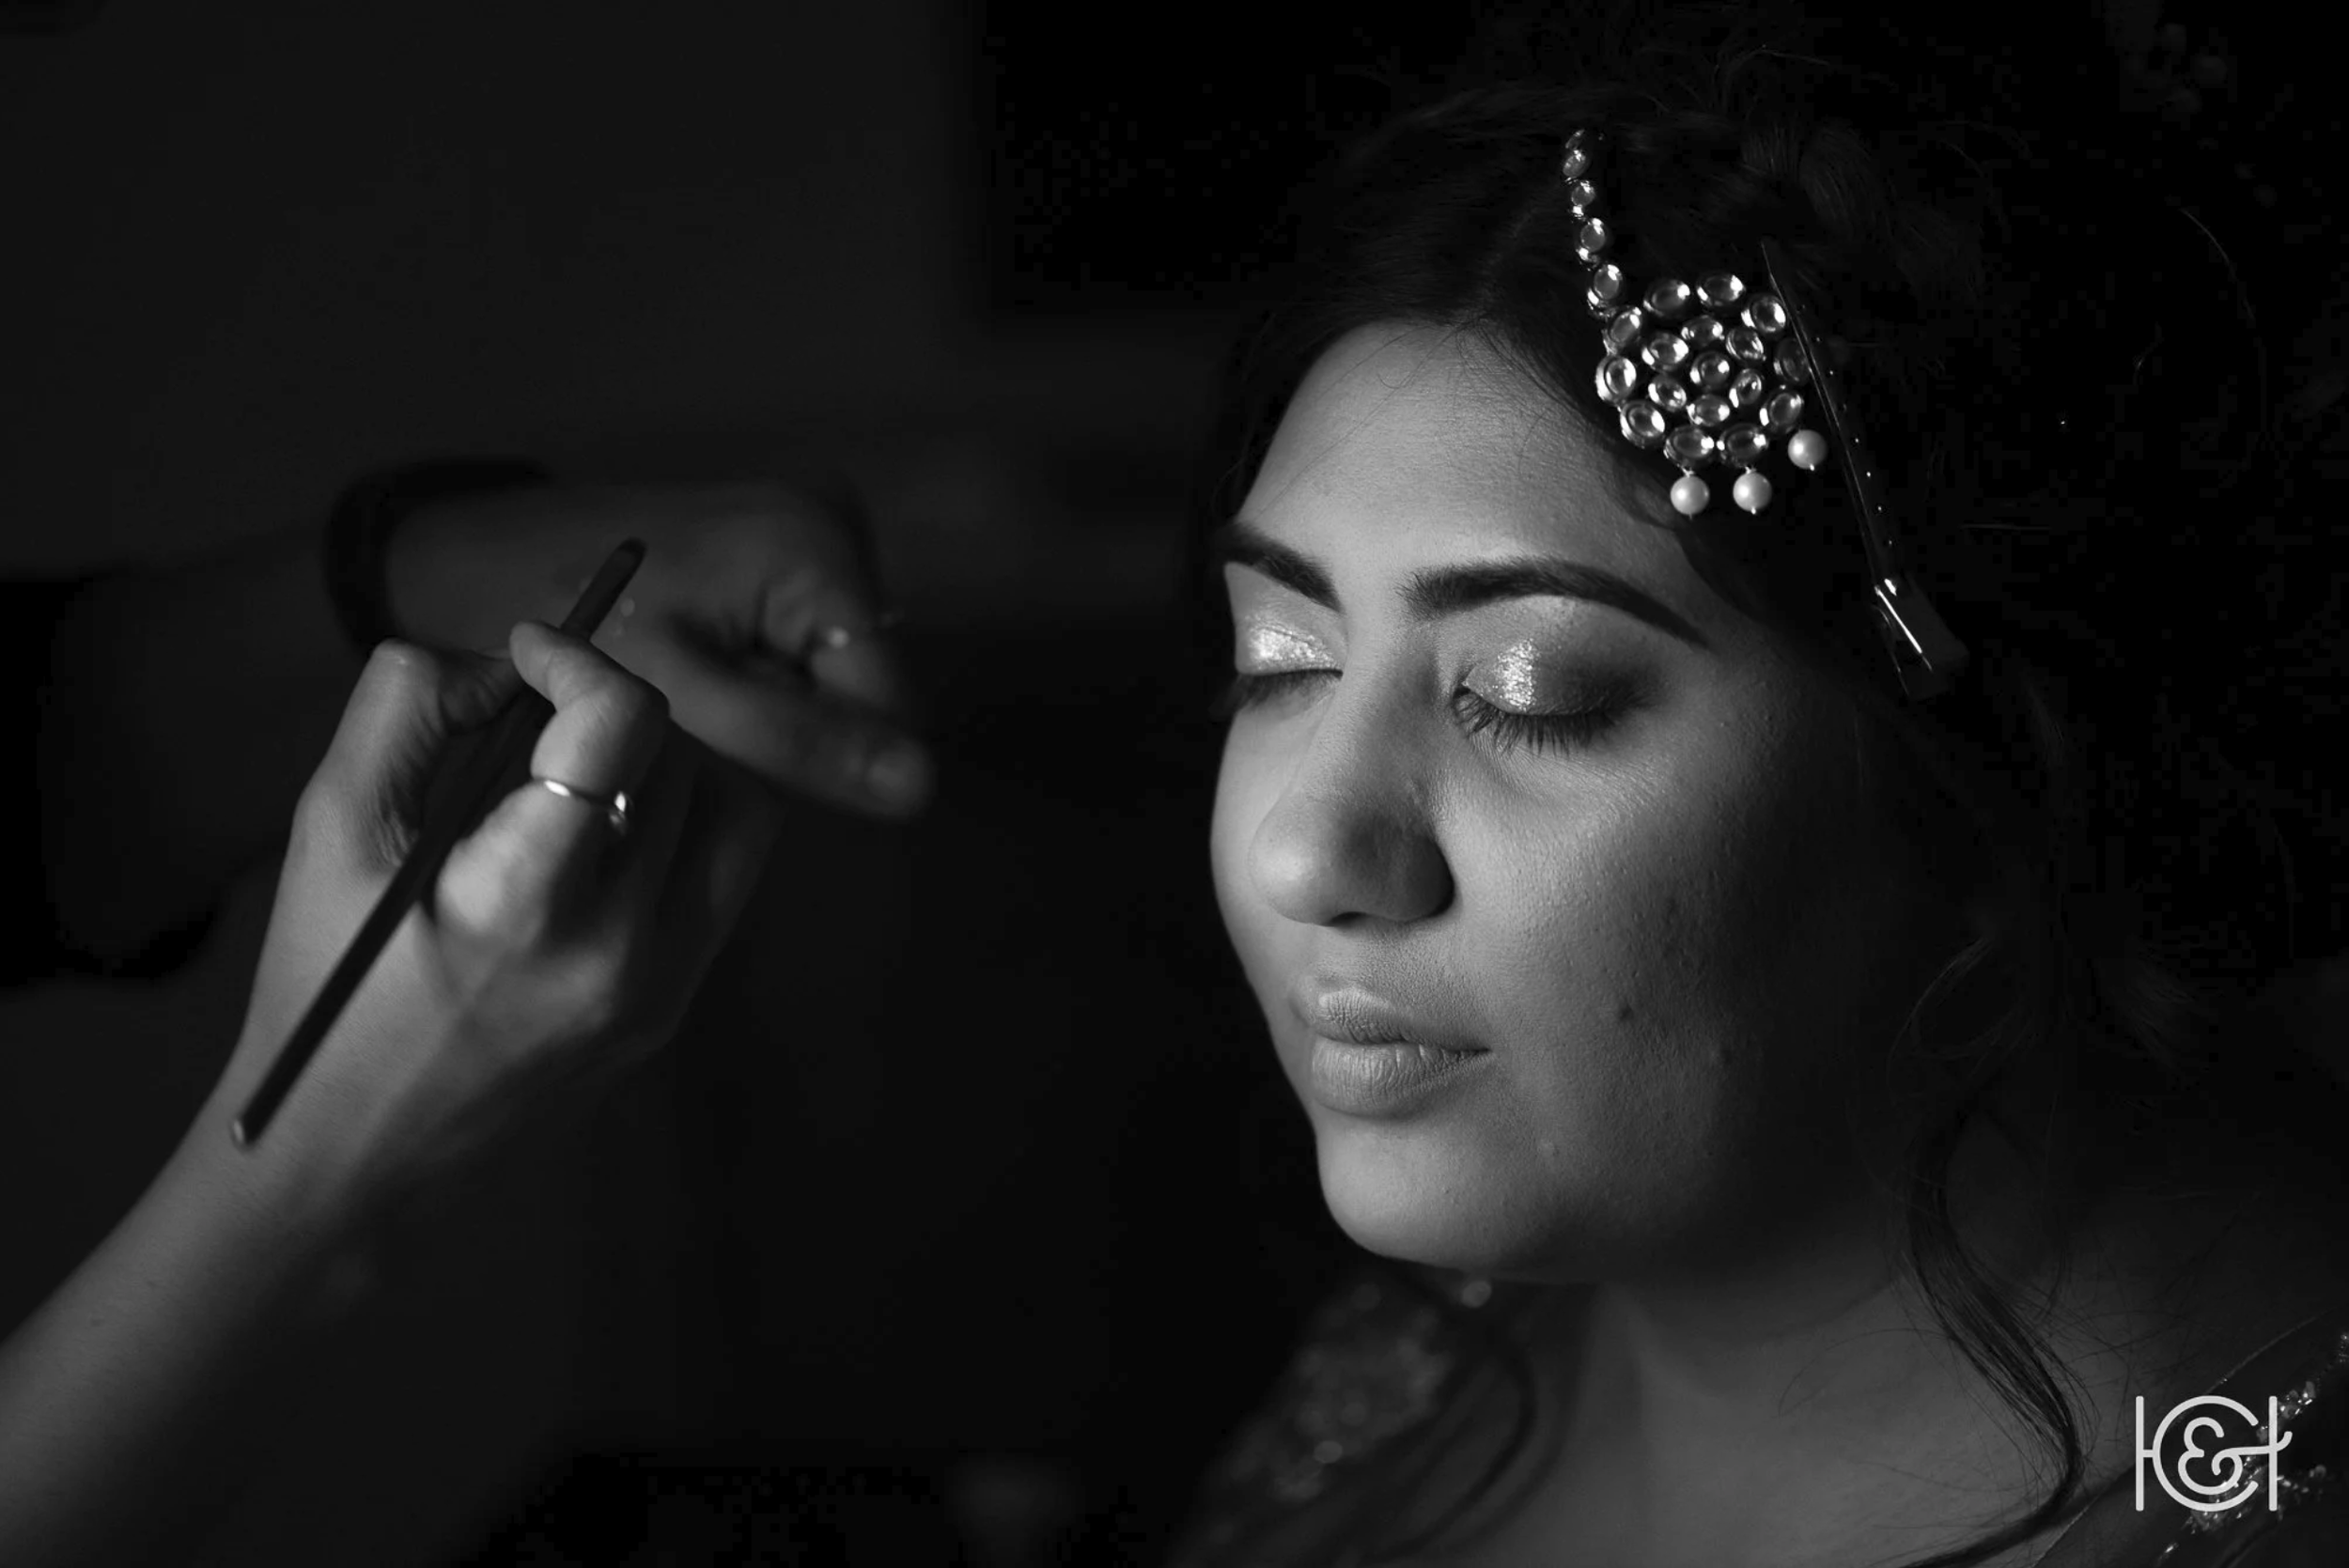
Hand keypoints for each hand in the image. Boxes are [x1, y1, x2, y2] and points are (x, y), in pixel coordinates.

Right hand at [208, 624, 777, 1223]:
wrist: (341, 1159)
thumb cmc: (325, 985)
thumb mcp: (331, 829)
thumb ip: (407, 708)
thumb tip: (499, 662)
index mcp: (526, 899)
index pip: (623, 724)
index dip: (579, 658)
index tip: (528, 651)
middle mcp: (619, 948)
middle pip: (681, 758)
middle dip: (614, 711)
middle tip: (540, 718)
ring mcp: (660, 989)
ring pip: (730, 814)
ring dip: (663, 767)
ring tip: (578, 775)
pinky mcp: (672, 1013)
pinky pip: (722, 880)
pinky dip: (679, 831)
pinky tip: (598, 840)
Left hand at [385, 477, 932, 819]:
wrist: (484, 553)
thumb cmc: (561, 610)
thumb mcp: (679, 694)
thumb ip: (799, 742)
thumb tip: (922, 792)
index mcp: (816, 553)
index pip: (887, 704)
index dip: (828, 762)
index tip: (743, 770)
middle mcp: (834, 526)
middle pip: (863, 688)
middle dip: (796, 733)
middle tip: (706, 734)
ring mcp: (812, 533)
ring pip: (835, 678)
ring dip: (776, 715)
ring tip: (694, 706)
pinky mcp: (786, 551)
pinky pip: (803, 650)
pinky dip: (757, 685)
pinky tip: (699, 681)